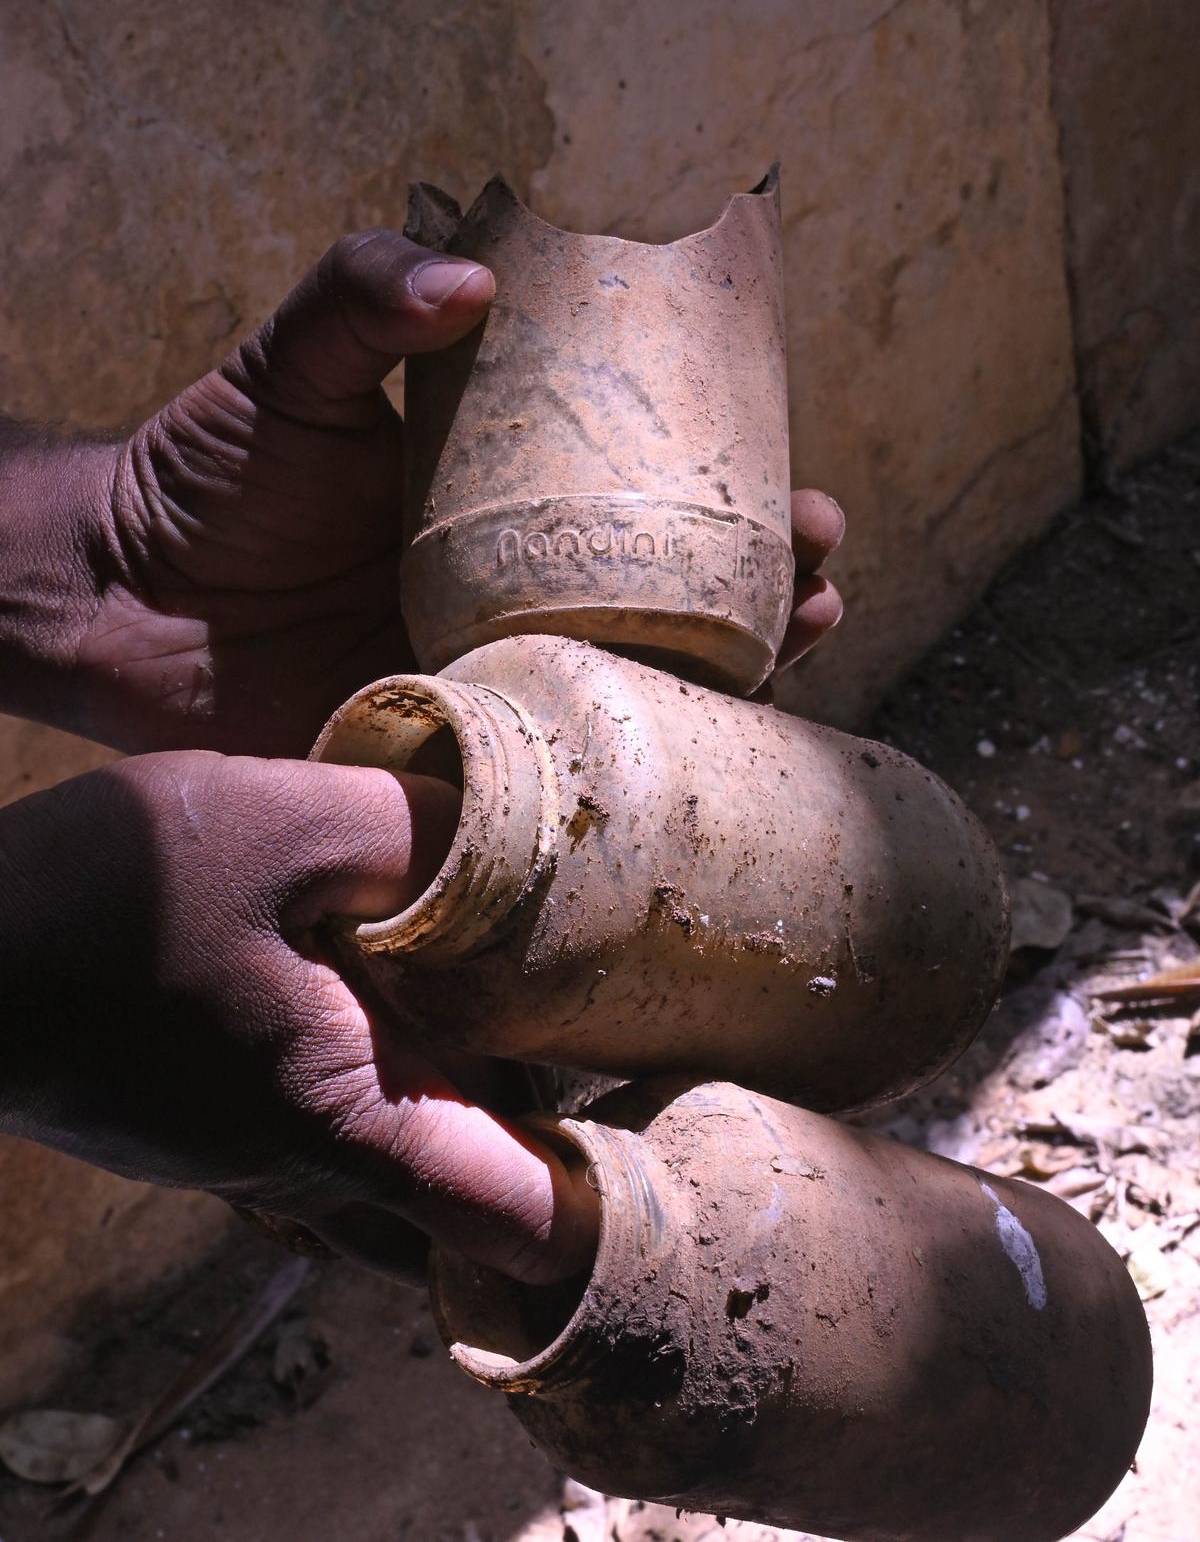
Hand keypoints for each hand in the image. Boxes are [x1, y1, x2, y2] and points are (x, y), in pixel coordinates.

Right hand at [0, 752, 597, 1284]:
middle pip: (479, 1199)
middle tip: (637, 1056)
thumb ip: (410, 830)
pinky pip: (349, 1131)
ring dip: (480, 1118)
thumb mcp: (276, 825)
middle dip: (559, 1149)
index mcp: (354, 1121)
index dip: (606, 1211)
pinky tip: (411, 998)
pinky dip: (405, 1088)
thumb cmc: (98, 905)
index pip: (522, 1225)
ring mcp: (264, 1156)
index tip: (670, 1147)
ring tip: (541, 1025)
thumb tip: (509, 829)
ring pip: (414, 1170)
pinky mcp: (226, 1120)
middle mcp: (316, 1168)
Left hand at [69, 231, 841, 754]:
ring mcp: (493, 682)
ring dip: (728, 691)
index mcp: (510, 509)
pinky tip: (680, 776)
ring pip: (636, 698)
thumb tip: (469, 276)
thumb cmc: (209, 472)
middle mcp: (522, 598)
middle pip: (676, 608)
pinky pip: (548, 778)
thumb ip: (361, 301)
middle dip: (769, 603)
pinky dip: (617, 780)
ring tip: (796, 663)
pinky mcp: (447, 760)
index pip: (655, 504)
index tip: (803, 502)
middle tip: (821, 586)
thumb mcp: (290, 365)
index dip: (740, 505)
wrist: (121, 597)